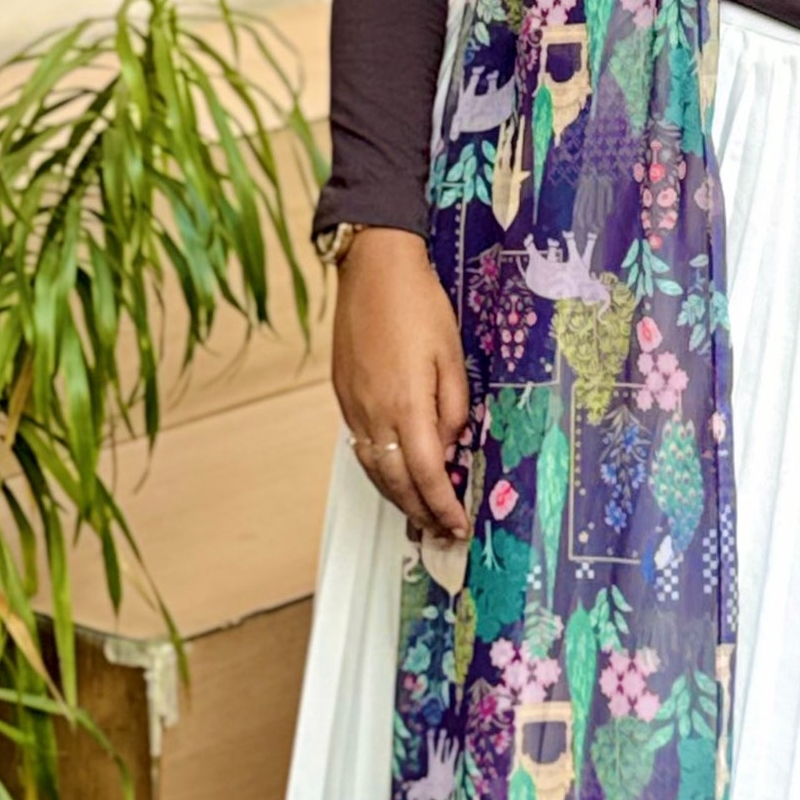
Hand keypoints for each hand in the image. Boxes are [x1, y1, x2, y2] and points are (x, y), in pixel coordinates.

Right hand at [331, 227, 472, 539]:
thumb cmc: (418, 303)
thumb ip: (454, 406)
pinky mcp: (343, 396)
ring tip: (417, 514)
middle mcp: (375, 413)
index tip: (457, 525)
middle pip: (395, 481)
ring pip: (373, 469)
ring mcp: (354, 406)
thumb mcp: (452, 353)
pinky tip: (392, 474)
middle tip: (439, 531)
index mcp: (407, 404)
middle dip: (419, 512)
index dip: (443, 505)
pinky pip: (361, 447)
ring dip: (396, 497)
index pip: (426, 474)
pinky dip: (378, 470)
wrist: (373, 269)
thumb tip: (450, 444)